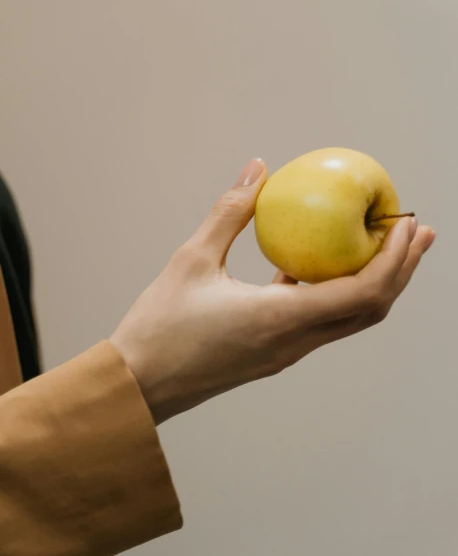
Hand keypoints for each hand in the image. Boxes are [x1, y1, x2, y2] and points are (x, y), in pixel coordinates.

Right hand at [111, 159, 434, 424]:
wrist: (138, 386)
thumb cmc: (158, 326)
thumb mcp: (191, 260)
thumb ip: (230, 212)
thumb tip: (258, 169)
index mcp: (280, 319)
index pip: (363, 293)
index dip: (394, 258)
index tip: (407, 224)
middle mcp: (294, 343)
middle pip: (370, 309)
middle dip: (401, 269)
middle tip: (417, 230)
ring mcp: (285, 354)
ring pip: (349, 319)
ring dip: (374, 282)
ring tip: (385, 245)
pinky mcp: (272, 355)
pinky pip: (320, 323)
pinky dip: (338, 294)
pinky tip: (320, 266)